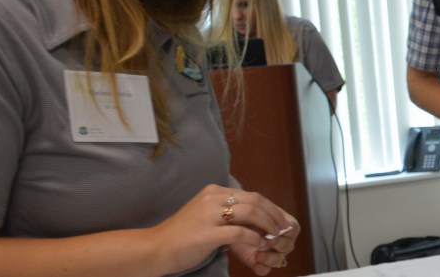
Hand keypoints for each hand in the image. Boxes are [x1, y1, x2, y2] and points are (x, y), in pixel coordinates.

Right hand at [151, 184, 300, 274]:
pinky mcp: (208, 233)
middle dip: (274, 215)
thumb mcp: (205, 215)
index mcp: (213, 192)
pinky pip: (239, 233)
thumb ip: (226, 212)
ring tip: (275, 237)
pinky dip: (254, 239)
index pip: (251, 195)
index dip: (270, 208)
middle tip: (284, 229)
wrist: (155, 248)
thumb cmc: (181, 236)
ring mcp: (209, 214)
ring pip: (251, 213)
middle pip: (255, 201)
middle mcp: (212, 198)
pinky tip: (260, 246)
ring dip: (268, 226)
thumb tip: (254, 219)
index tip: (280, 220)